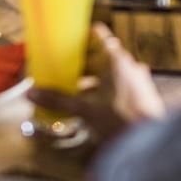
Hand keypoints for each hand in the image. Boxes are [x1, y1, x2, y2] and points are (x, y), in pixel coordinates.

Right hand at [27, 23, 165, 144]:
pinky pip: (120, 86)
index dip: (83, 35)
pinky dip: (105, 90)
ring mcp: (138, 80)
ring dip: (94, 79)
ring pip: (111, 73)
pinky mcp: (143, 96)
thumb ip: (58, 100)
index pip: (98, 34)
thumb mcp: (84, 109)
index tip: (69, 40)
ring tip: (75, 91)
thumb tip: (32, 93)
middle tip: (64, 70)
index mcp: (116, 60)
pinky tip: (93, 106)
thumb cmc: (120, 120)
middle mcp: (129, 65)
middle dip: (83, 64)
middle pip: (102, 56)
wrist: (149, 145)